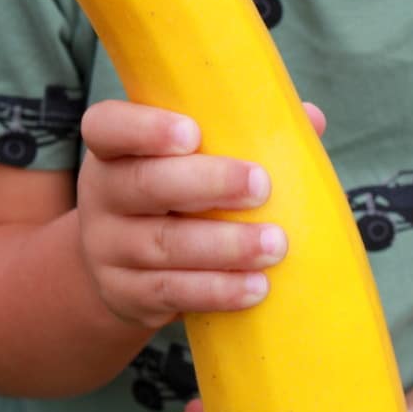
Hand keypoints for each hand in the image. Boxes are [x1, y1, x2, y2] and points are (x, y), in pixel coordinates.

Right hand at [77, 99, 324, 329]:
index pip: (107, 127)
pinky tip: (256, 287)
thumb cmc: (177, 196)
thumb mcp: (191, 161)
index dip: (145, 128)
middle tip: (261, 185)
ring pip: (163, 245)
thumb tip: (311, 118)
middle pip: (143, 186)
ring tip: (275, 244)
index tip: (193, 133)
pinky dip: (217, 290)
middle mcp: (101, 195)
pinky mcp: (125, 293)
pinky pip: (171, 292)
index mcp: (114, 149)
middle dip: (206, 183)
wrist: (126, 269)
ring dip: (224, 246)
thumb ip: (241, 135)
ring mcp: (108, 248)